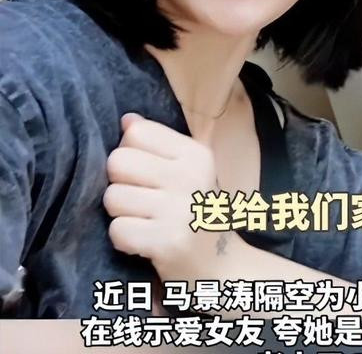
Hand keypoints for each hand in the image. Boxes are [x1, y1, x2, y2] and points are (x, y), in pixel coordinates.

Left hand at [104, 113, 239, 283]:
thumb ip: (157, 143)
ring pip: (112, 197)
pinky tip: (143, 241)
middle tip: (141, 200)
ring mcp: (179, 210)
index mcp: (196, 154)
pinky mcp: (166, 242)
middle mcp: (190, 176)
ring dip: (121, 214)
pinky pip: (117, 230)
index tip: (146, 174)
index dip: (131, 153)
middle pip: (117, 161)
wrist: (223, 268)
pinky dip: (124, 239)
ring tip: (143, 221)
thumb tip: (126, 120)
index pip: (136, 133)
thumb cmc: (199, 212)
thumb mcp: (189, 171)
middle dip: (120, 183)